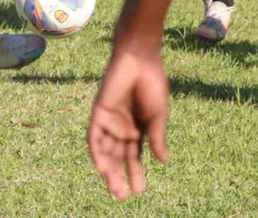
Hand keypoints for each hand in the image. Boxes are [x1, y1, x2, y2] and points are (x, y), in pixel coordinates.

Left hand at [88, 48, 169, 200]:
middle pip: (117, 157)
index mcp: (137, 128)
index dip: (135, 174)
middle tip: (122, 196)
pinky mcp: (99, 111)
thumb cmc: (152, 84)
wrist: (139, 60)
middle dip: (119, 176)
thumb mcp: (158, 116)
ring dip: (108, 169)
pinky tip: (101, 167)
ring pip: (105, 150)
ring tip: (114, 187)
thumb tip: (162, 162)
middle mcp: (121, 126)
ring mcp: (109, 120)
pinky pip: (94, 135)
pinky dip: (97, 151)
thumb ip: (157, 137)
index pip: (134, 156)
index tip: (139, 192)